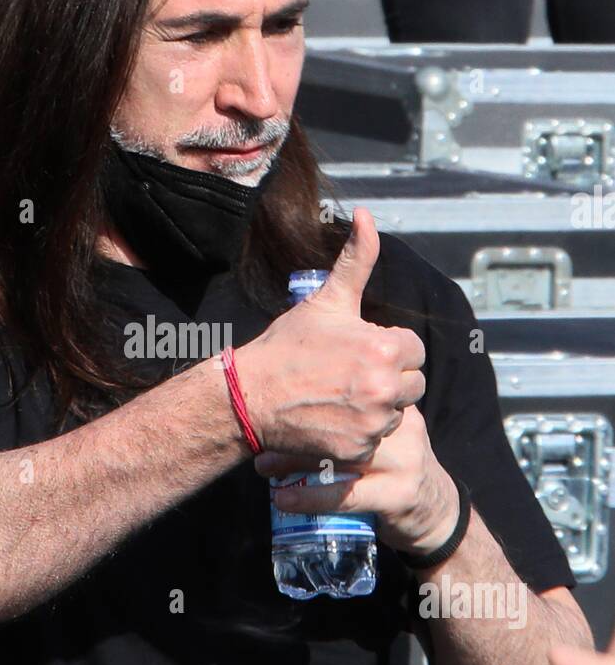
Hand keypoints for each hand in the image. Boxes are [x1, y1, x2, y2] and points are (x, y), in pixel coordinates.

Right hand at [235, 208, 426, 464]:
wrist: (249, 396)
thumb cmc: (287, 346)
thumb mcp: (325, 300)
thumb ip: (356, 259)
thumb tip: (366, 215)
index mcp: (384, 346)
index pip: (415, 350)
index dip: (389, 349)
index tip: (359, 353)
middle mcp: (384, 386)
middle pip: (413, 384)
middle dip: (388, 379)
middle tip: (349, 376)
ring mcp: (373, 421)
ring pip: (397, 413)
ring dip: (377, 407)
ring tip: (340, 397)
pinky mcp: (360, 449)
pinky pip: (377, 440)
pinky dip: (360, 434)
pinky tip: (334, 420)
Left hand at [255, 404, 460, 555]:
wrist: (436, 510)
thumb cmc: (392, 463)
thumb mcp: (380, 427)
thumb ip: (351, 405)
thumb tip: (290, 388)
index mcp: (396, 401)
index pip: (351, 383)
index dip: (306, 387)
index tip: (270, 393)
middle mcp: (403, 425)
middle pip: (343, 416)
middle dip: (295, 423)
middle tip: (260, 430)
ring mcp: (404, 460)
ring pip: (342, 454)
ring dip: (294, 460)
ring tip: (263, 465)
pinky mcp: (398, 495)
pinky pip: (347, 495)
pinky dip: (310, 498)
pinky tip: (283, 499)